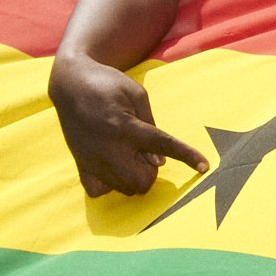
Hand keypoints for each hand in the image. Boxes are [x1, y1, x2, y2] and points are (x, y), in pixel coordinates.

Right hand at [49, 54, 210, 196]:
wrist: (70, 83)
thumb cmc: (108, 84)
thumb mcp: (136, 93)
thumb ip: (151, 124)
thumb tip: (159, 161)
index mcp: (126, 126)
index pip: (164, 145)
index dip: (187, 156)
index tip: (205, 166)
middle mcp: (108, 147)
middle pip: (143, 181)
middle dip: (150, 170)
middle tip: (142, 150)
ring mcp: (92, 160)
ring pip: (125, 189)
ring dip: (133, 176)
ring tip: (126, 154)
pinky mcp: (80, 165)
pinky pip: (100, 192)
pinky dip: (110, 184)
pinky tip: (111, 166)